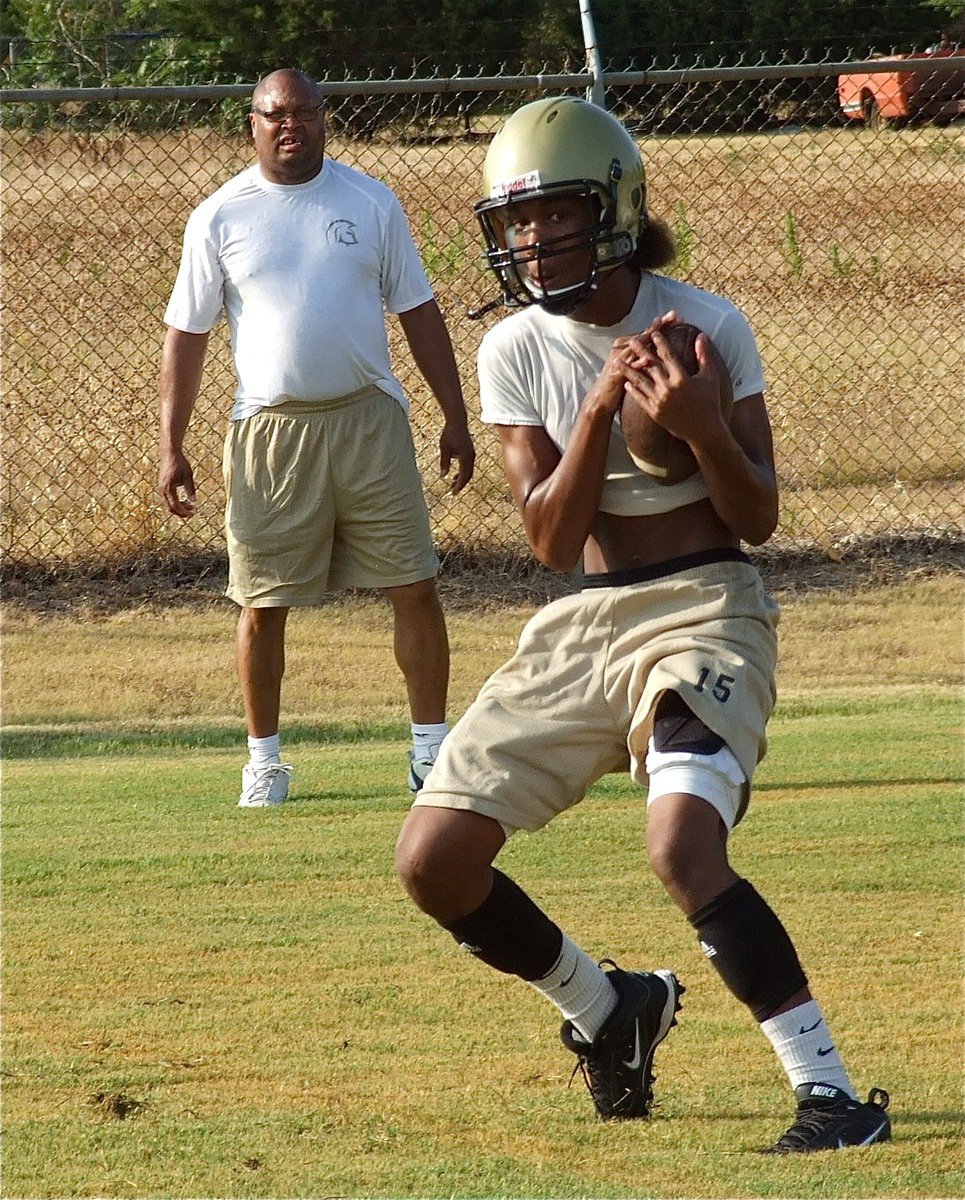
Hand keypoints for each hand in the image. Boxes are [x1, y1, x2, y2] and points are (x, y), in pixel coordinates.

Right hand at [158, 451, 196, 517]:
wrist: (169, 453)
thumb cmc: (180, 463)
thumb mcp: (188, 475)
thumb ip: (190, 489)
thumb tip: (194, 501)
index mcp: (168, 488)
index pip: (175, 505)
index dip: (184, 512)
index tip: (193, 513)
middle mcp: (162, 489)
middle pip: (170, 507)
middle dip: (181, 512)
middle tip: (192, 512)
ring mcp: (161, 488)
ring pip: (169, 504)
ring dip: (179, 507)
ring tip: (190, 506)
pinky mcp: (162, 486)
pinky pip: (168, 498)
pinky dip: (176, 502)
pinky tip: (185, 501)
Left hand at [440, 423, 475, 493]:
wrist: (457, 422)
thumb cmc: (449, 435)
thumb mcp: (444, 449)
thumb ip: (444, 463)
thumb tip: (443, 476)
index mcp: (466, 457)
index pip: (464, 475)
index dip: (459, 485)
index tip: (453, 493)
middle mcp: (471, 457)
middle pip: (468, 475)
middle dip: (460, 484)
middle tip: (453, 492)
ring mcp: (472, 455)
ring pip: (468, 471)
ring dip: (461, 479)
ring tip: (452, 485)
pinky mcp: (470, 453)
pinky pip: (468, 466)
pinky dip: (463, 472)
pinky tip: (454, 475)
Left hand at [619, 327, 726, 445]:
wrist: (704, 431)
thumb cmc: (710, 403)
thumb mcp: (711, 377)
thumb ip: (704, 355)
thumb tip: (701, 335)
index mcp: (682, 378)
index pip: (668, 355)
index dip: (660, 342)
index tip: (653, 332)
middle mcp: (669, 388)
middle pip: (651, 365)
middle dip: (640, 351)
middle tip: (631, 340)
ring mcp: (660, 401)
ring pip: (641, 381)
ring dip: (628, 370)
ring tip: (618, 361)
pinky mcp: (655, 412)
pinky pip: (640, 398)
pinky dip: (633, 390)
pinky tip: (626, 382)